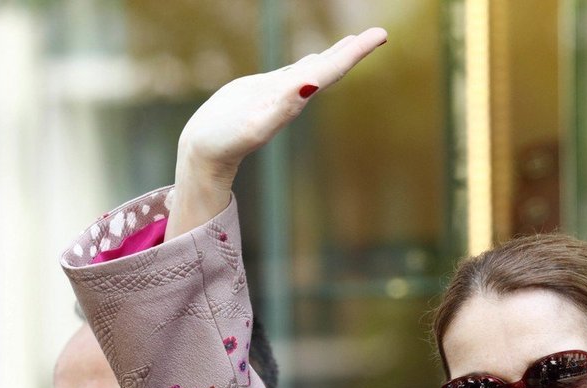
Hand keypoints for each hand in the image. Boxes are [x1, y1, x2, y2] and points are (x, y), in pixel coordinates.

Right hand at [169, 27, 387, 236]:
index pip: (332, 70)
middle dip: (354, 51)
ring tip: (353, 42)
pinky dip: (310, 62)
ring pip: (314, 69)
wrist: (205, 153)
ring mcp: (281, 94)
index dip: (355, 53)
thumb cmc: (225, 142)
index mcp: (295, 99)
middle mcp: (294, 96)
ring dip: (336, 56)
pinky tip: (315, 59)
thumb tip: (311, 84)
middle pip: (330, 68)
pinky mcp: (265, 92)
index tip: (381, 35)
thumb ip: (283, 104)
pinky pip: (294, 72)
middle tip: (379, 34)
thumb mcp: (255, 124)